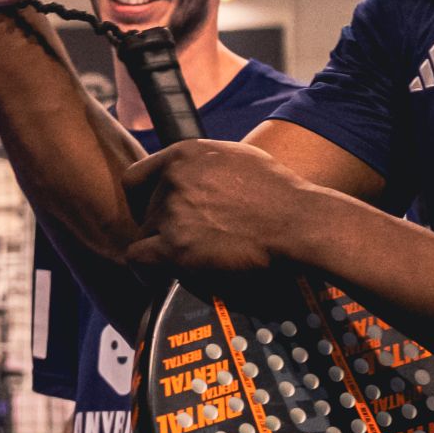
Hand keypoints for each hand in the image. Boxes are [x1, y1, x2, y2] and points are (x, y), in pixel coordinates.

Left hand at [121, 140, 317, 279]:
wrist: (297, 223)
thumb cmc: (279, 193)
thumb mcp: (237, 157)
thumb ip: (203, 164)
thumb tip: (189, 173)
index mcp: (184, 154)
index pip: (136, 177)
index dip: (141, 199)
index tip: (153, 213)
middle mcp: (172, 179)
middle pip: (143, 211)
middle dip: (159, 226)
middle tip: (183, 240)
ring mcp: (171, 212)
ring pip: (144, 235)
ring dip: (160, 248)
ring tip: (185, 260)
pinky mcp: (175, 246)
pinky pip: (138, 259)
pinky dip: (145, 271)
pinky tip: (159, 278)